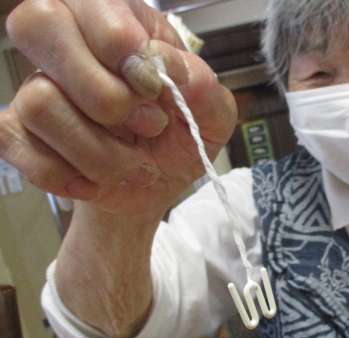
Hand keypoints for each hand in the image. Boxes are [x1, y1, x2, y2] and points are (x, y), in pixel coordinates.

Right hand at [0, 0, 236, 215]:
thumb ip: (203, 86)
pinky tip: (94, 182)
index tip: (153, 89)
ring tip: (134, 164)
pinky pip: (13, 141)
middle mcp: (70, 46)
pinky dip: (64, 175)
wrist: (156, 188)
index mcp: (121, 23)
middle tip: (146, 123)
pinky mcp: (18, 130)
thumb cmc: (180, 140)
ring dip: (99, 150)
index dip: (118, 44)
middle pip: (38, 24)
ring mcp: (38, 86)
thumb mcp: (213, 117)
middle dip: (101, 91)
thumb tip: (165, 64)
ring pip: (38, 101)